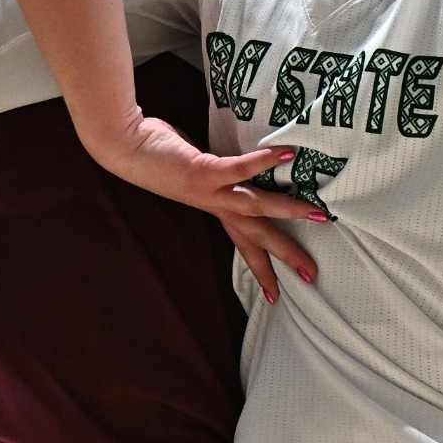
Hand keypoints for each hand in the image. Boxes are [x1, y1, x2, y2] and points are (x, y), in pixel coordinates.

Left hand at [91, 111, 322, 301]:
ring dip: (288, 212)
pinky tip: (288, 153)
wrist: (124, 146)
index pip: (244, 244)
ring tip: (319, 215)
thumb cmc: (157, 152)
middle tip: (311, 275)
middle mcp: (214, 206)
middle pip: (256, 237)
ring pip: (255, 208)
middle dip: (285, 256)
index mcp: (214, 208)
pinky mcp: (204, 170)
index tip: (277, 296)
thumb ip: (216, 172)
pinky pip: (239, 168)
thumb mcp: (194, 169)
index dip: (262, 269)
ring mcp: (209, 191)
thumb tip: (236, 165)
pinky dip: (264, 161)